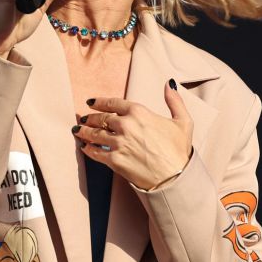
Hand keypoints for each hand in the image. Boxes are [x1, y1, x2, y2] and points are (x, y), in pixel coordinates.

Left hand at [73, 80, 192, 189]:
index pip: (113, 103)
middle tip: (83, 119)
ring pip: (94, 134)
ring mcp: (118, 143)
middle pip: (100, 118)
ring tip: (78, 131)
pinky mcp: (114, 160)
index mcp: (139, 112)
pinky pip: (95, 152)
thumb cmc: (179, 151)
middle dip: (90, 118)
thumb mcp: (183, 122)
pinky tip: (85, 147)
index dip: (100, 102)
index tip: (91, 102)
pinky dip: (88, 149)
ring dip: (84, 132)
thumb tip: (169, 84)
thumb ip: (174, 101)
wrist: (175, 177)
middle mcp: (125, 125)